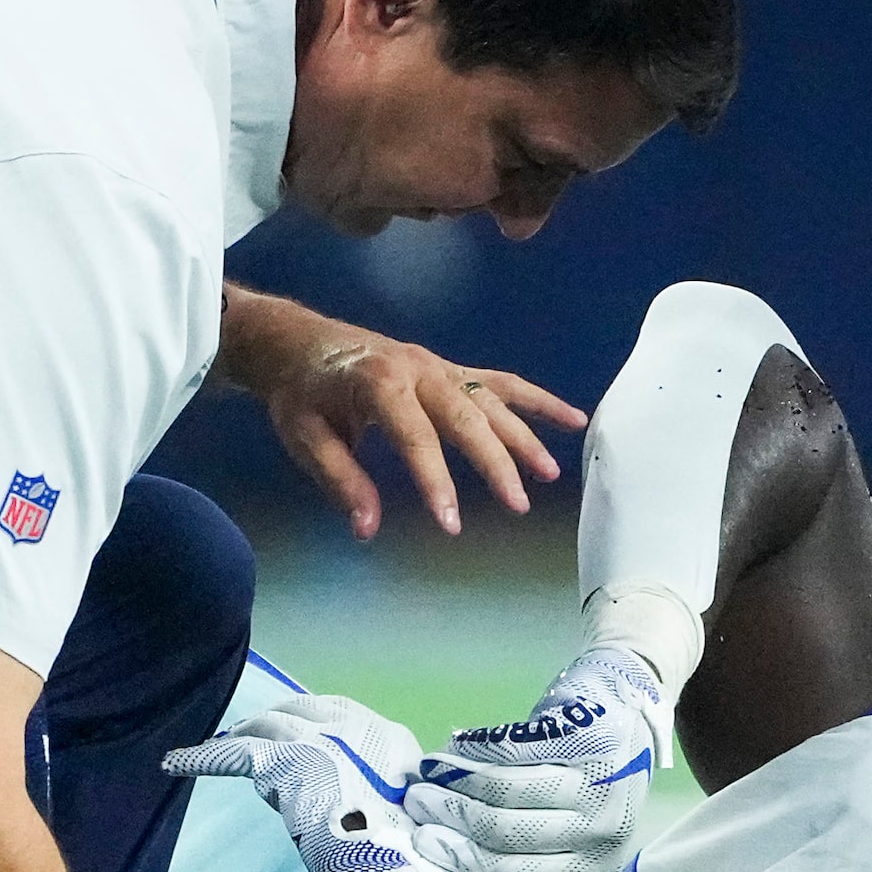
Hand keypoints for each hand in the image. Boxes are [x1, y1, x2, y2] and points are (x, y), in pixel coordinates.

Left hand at [164, 694, 475, 871]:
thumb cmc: (421, 865)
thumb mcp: (412, 817)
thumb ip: (385, 800)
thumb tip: (356, 805)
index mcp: (391, 740)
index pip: (340, 715)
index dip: (311, 722)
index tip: (294, 735)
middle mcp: (357, 728)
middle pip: (300, 711)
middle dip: (272, 721)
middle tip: (247, 736)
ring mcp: (321, 740)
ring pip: (266, 726)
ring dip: (240, 736)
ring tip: (214, 749)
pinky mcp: (286, 763)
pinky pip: (233, 754)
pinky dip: (203, 757)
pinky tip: (177, 763)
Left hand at [217, 285, 586, 539]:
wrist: (299, 343)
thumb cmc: (301, 395)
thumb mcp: (304, 437)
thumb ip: (339, 479)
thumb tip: (368, 528)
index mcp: (378, 382)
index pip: (414, 435)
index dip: (434, 480)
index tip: (450, 522)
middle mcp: (418, 370)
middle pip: (466, 417)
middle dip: (494, 462)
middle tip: (516, 504)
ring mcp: (440, 367)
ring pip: (492, 400)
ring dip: (524, 436)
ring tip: (550, 475)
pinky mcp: (451, 370)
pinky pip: (501, 384)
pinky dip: (537, 400)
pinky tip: (572, 419)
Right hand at [406, 647, 668, 871]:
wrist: (629, 706)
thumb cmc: (582, 778)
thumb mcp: (563, 825)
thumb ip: (518, 848)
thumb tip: (440, 855)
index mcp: (595, 864)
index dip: (462, 858)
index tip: (422, 841)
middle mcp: (605, 830)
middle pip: (507, 833)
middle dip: (451, 816)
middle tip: (417, 802)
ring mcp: (601, 783)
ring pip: (507, 791)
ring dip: (458, 780)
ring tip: (429, 772)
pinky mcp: (590, 737)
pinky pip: (515, 749)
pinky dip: (475, 747)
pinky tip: (455, 744)